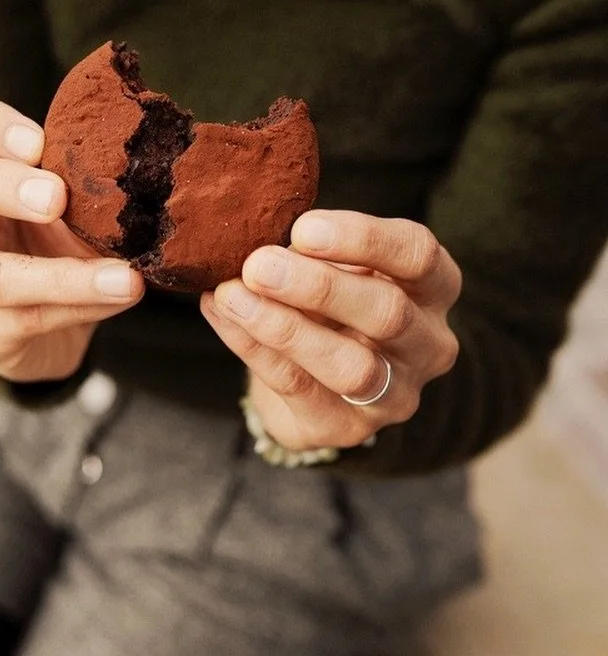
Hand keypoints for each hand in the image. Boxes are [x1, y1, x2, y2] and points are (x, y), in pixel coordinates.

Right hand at [0, 87, 143, 382]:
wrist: (52, 323)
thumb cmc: (57, 237)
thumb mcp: (74, 197)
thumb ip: (91, 174)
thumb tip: (151, 157)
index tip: (38, 141)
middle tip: (56, 197)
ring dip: (61, 276)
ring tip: (123, 277)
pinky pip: (23, 320)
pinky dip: (79, 307)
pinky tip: (119, 296)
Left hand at [201, 210, 460, 450]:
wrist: (315, 377)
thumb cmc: (329, 299)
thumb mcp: (334, 264)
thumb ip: (310, 248)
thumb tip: (249, 230)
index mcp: (434, 287)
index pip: (418, 255)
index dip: (363, 239)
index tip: (303, 228)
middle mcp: (429, 343)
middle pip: (388, 312)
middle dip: (318, 286)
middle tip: (258, 264)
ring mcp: (396, 394)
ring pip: (351, 366)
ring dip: (286, 328)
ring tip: (232, 295)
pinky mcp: (349, 427)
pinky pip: (298, 386)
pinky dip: (252, 346)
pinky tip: (221, 314)